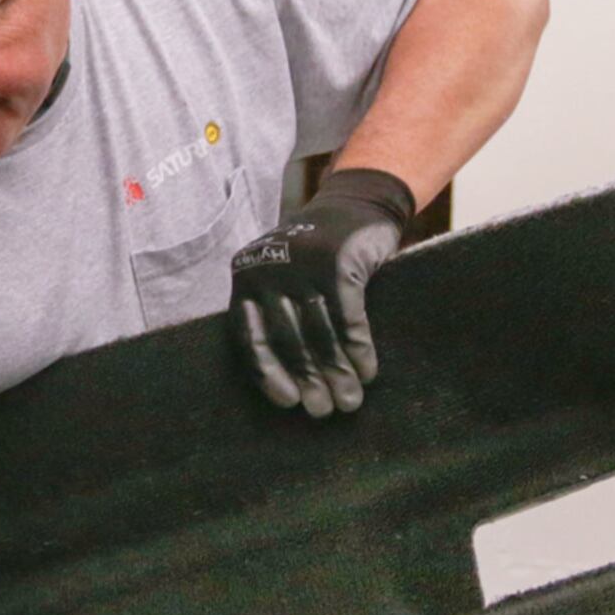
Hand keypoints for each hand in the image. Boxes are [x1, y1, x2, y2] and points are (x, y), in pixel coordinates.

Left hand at [231, 167, 413, 416]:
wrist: (356, 203)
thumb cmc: (317, 256)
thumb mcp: (284, 276)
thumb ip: (278, 316)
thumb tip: (292, 387)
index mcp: (246, 276)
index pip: (249, 336)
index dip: (268, 374)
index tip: (289, 403)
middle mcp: (268, 269)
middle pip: (288, 339)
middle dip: (309, 380)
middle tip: (324, 411)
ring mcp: (304, 264)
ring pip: (319, 333)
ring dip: (338, 373)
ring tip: (350, 400)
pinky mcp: (338, 262)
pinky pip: (348, 318)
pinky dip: (359, 349)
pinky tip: (367, 371)